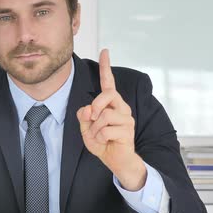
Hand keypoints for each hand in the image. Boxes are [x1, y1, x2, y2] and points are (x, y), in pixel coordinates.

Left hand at [76, 49, 145, 189]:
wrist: (116, 161)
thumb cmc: (103, 143)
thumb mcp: (86, 128)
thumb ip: (84, 116)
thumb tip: (88, 109)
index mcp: (110, 104)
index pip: (108, 83)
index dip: (106, 67)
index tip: (105, 51)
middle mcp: (121, 107)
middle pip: (107, 94)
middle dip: (95, 105)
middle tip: (92, 119)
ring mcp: (126, 118)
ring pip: (104, 115)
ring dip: (95, 129)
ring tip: (99, 137)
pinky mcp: (127, 130)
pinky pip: (106, 130)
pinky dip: (99, 138)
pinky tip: (105, 142)